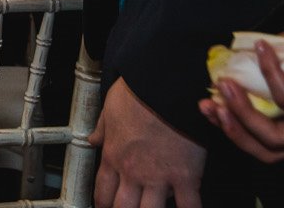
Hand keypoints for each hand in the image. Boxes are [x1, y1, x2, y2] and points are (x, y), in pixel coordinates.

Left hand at [94, 78, 204, 207]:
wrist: (165, 87)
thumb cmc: (137, 93)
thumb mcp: (109, 109)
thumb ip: (102, 129)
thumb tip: (93, 139)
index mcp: (113, 156)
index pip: (102, 191)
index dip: (103, 204)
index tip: (106, 207)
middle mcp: (133, 172)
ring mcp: (159, 177)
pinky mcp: (186, 177)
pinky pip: (189, 205)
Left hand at [201, 38, 283, 161]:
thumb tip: (266, 38)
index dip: (274, 73)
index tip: (260, 45)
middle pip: (273, 137)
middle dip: (245, 111)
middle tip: (225, 83)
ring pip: (259, 149)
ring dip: (230, 125)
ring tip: (208, 103)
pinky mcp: (271, 148)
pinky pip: (249, 144)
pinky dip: (227, 127)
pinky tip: (209, 109)